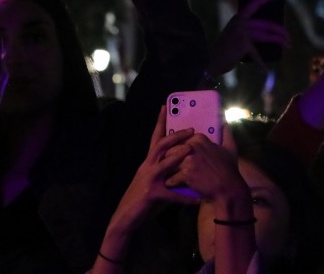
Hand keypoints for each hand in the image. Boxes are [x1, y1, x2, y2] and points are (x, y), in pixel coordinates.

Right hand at [96, 108, 197, 269]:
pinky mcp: (151, 194)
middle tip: (191, 129)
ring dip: (177, 156)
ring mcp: (148, 179)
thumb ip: (168, 174)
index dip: (159, 122)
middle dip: (175, 136)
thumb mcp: (155, 182)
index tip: (165, 107)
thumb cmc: (143, 200)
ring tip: (191, 150)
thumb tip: (186, 167)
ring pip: (163, 163)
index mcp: (148, 162)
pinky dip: (185, 198)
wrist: (126, 217)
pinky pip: (171, 195)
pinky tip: (197, 199)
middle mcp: (147, 166)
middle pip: (160, 146)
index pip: (154, 139)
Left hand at [167, 132, 247, 206]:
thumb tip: (225, 123)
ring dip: (167, 170)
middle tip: (168, 167)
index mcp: (199, 138)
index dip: (177, 150)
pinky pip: (171, 178)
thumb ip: (226, 134)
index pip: (179, 141)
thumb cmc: (229, 169)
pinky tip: (172, 185)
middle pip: (171, 150)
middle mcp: (192, 146)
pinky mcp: (186, 174)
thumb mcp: (230, 148)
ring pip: (168, 162)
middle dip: (169, 159)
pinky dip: (171, 182)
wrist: (230, 189)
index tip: (178, 157)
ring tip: (167, 175)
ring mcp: (188, 160)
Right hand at [207, 0, 289, 75]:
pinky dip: (261, 64)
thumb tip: (271, 31)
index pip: (254, 3)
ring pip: (267, 36)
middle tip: (289, 40)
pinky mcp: (242, 45)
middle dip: (281, 31)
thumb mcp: (236, 34)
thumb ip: (248, 29)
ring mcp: (241, 33)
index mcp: (238, 17)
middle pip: (267, 24)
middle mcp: (239, 22)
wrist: (211, 60)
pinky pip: (256, 55)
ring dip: (280, 42)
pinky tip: (265, 70)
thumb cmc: (226, 48)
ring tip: (288, 47)